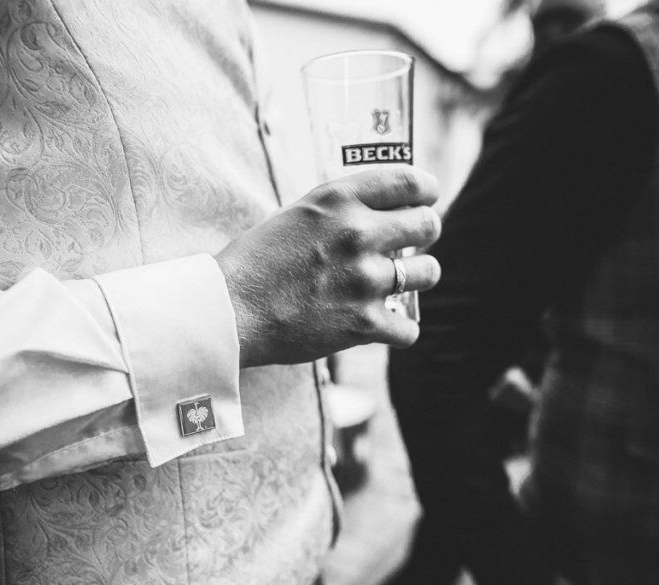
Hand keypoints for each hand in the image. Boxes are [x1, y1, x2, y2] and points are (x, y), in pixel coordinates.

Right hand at [216, 166, 441, 366]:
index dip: (426, 192)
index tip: (426, 200)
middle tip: (411, 245)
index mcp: (340, 200)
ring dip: (416, 278)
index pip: (411, 181)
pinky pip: (410, 327)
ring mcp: (365, 280)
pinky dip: (399, 329)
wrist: (230, 310)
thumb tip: (384, 212)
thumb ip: (342, 210)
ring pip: (428, 273)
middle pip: (429, 225)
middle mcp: (358, 234)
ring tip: (397, 284)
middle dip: (425, 233)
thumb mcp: (298, 214)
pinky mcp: (364, 323)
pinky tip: (385, 325)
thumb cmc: (256, 262)